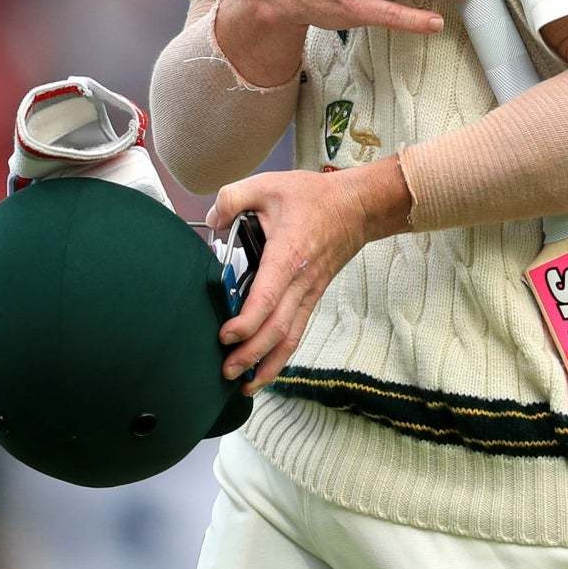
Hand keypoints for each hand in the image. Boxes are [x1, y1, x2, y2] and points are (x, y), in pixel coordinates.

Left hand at [209, 159, 411, 389]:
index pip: (267, 299)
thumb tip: (211, 221)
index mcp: (288, 256)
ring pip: (289, 339)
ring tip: (244, 384)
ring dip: (267, 364)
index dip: (247, 322)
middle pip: (277, 329)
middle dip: (251, 355)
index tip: (225, 335)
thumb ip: (233, 198)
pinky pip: (296, 332)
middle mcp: (300, 283)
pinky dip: (281, 355)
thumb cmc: (313, 197)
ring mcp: (309, 293)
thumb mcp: (268, 184)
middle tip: (225, 370)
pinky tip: (264, 368)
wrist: (357, 207)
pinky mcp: (312, 297)